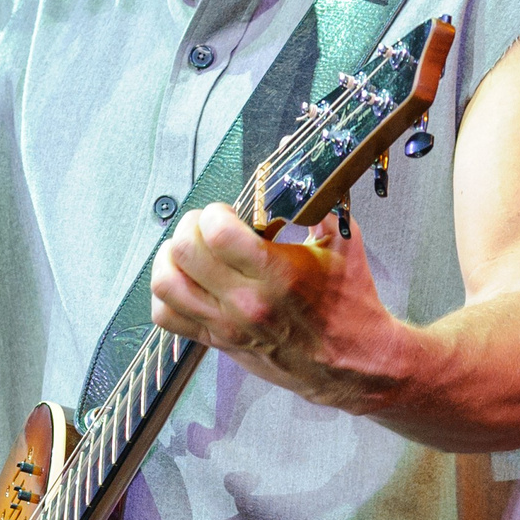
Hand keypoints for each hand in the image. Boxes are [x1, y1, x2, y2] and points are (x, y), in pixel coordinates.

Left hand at [149, 202, 405, 412]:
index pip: (216, 232)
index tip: (229, 213)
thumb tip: (294, 156)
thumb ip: (315, 201)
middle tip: (210, 227)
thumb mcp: (344, 243)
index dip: (216, 213)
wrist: (353, 363)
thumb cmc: (350, 303)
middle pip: (184, 251)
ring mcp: (227, 325)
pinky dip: (167, 293)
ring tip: (193, 249)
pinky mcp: (217, 341)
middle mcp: (246, 302)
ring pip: (166, 283)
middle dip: (193, 226)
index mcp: (278, 274)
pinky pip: (166, 316)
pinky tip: (189, 279)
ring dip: (172, 257)